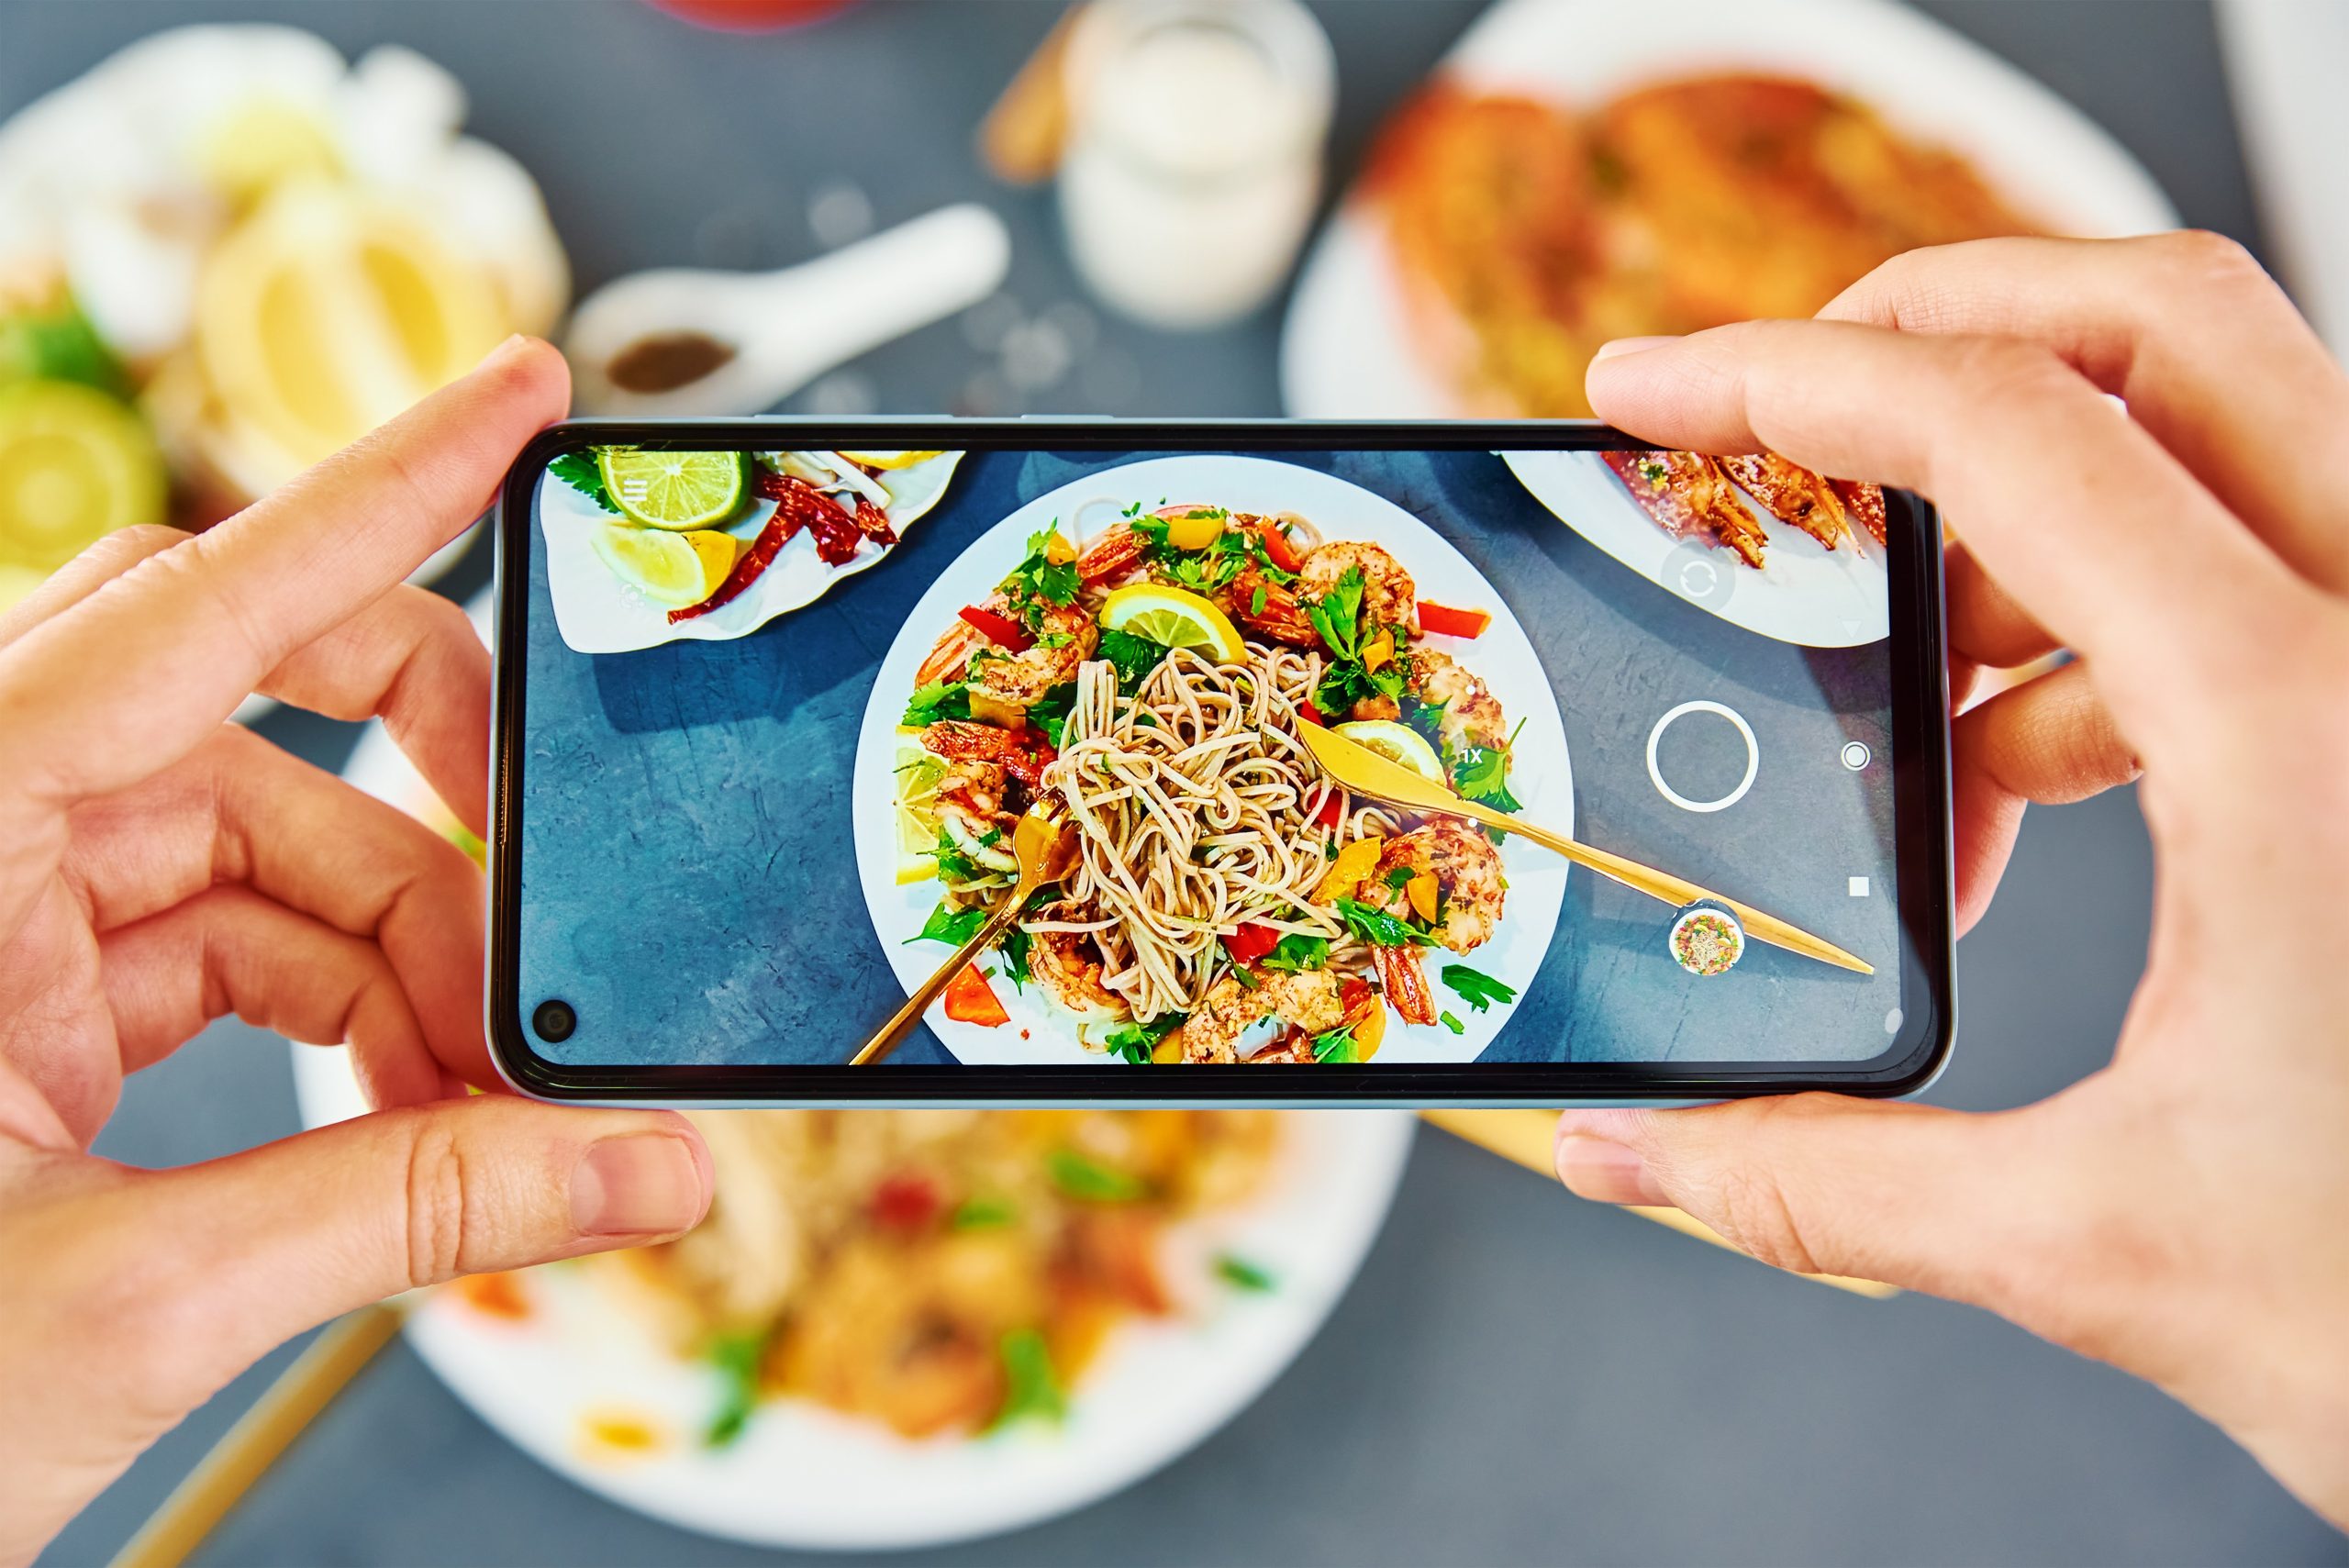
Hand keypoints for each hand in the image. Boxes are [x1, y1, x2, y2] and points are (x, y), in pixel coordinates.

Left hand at [0, 339, 712, 1564]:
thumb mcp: (136, 1302)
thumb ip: (415, 1213)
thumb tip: (644, 1171)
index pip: (188, 607)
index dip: (379, 490)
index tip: (522, 402)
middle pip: (237, 695)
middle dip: (425, 785)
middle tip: (557, 876)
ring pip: (265, 852)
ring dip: (405, 971)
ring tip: (484, 1115)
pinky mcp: (28, 1004)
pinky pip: (234, 949)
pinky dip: (350, 1027)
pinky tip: (412, 1122)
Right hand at [1557, 233, 2348, 1527]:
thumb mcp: (2101, 1245)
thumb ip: (1820, 1183)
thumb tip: (1622, 1150)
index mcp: (2307, 736)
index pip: (2013, 435)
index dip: (1795, 378)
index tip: (1659, 390)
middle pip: (2154, 321)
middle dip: (1926, 329)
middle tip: (1772, 418)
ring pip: (2226, 417)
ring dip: (2024, 498)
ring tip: (1911, 680)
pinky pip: (2268, 548)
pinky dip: (2118, 600)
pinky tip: (2042, 761)